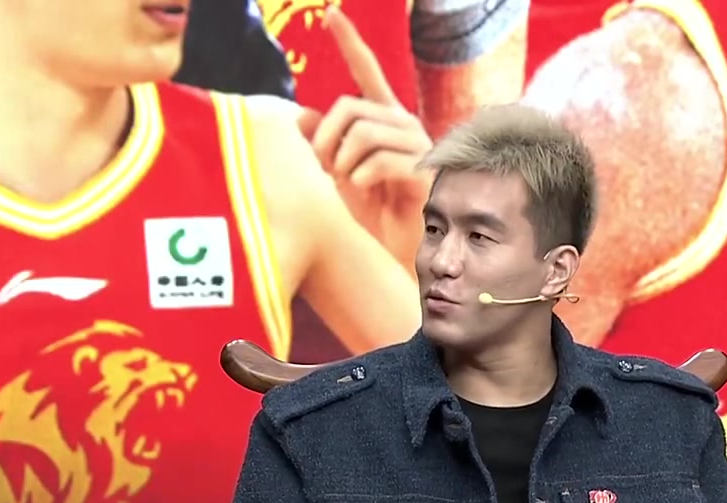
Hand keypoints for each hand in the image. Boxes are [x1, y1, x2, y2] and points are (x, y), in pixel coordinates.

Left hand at [299, 6, 432, 264]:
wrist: (401, 255)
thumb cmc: (372, 217)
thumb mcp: (339, 176)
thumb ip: (323, 145)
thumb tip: (302, 116)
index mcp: (385, 120)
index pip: (368, 73)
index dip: (350, 43)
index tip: (332, 14)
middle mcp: (404, 125)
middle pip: (350, 106)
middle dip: (326, 139)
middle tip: (324, 170)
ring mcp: (418, 146)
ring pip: (362, 132)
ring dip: (342, 162)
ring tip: (347, 186)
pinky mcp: (424, 170)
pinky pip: (379, 161)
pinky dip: (361, 179)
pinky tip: (366, 192)